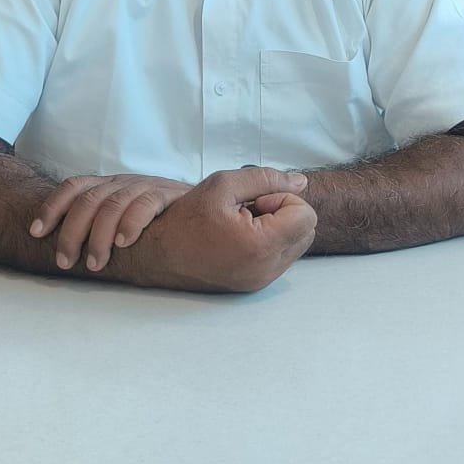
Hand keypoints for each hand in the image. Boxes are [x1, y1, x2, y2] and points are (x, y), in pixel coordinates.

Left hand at [29, 174, 192, 271]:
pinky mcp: (167, 194)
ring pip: (112, 203)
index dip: (51, 207)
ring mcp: (144, 186)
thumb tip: (62, 248)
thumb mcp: (122, 216)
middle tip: (66, 262)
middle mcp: (123, 182)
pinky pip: (145, 203)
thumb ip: (98, 223)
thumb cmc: (156, 221)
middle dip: (71, 232)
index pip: (73, 187)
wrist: (204, 207)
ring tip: (95, 263)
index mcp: (108, 185)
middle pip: (88, 200)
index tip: (36, 233)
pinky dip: (131, 222)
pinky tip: (125, 242)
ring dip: (99, 236)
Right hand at [137, 167, 316, 292]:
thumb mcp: (224, 184)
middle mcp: (264, 270)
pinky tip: (241, 236)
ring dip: (277, 227)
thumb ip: (267, 178)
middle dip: (283, 213)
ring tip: (243, 222)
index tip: (254, 201)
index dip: (282, 199)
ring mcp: (260, 281)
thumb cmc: (186, 217)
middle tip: (249, 210)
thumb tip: (301, 182)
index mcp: (259, 245)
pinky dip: (269, 241)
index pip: (306, 215)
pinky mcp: (255, 285)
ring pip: (296, 244)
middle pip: (306, 231)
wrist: (157, 253)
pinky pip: (281, 257)